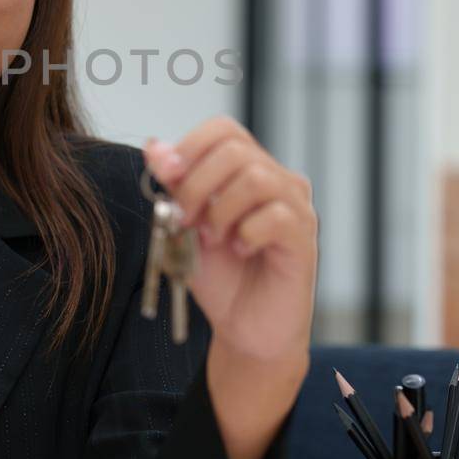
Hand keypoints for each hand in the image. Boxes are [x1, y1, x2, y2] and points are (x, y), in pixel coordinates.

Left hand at [143, 115, 316, 369]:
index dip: (190, 146)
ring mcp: (295, 207)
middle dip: (197, 184)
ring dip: (220, 210)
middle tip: (184, 220)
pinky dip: (246, 234)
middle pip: (236, 149)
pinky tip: (240, 252)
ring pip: (256, 178)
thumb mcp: (185, 226)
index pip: (223, 130)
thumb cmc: (220, 276)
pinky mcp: (304, 238)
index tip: (166, 176)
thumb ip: (173, 187)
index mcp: (248, 170)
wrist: (244, 329)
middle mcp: (277, 180)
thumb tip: (154, 146)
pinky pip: (275, 217)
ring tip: (212, 239)